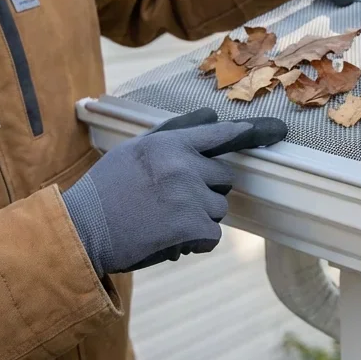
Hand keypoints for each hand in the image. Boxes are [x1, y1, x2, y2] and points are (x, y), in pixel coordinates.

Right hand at [62, 108, 287, 273]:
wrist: (81, 232)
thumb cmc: (105, 191)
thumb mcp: (134, 150)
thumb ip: (174, 132)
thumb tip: (212, 117)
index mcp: (169, 144)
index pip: (220, 134)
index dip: (252, 133)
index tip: (279, 132)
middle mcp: (183, 165)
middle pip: (224, 177)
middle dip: (205, 190)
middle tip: (168, 200)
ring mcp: (189, 195)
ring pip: (219, 208)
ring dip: (199, 217)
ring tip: (163, 219)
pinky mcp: (192, 225)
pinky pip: (212, 235)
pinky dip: (195, 242)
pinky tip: (166, 238)